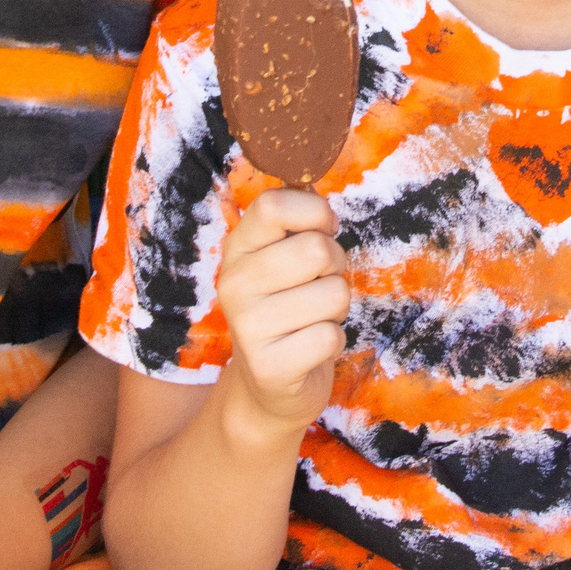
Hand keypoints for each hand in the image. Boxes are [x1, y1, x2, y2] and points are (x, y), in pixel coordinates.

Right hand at [215, 189, 348, 432]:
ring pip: (333, 293)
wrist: (269, 387)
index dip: (314, 211)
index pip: (273, 204)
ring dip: (336, 308)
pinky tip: (309, 347)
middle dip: (336, 265)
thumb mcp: (282, 261)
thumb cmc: (289, 309)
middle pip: (316, 249)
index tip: (323, 229)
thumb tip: (310, 181)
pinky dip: (333, 341)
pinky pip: (331, 336)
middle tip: (319, 282)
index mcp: (237, 249)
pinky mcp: (269, 367)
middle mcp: (234, 284)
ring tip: (312, 317)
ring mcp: (248, 327)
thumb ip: (295, 223)